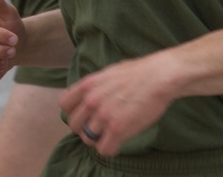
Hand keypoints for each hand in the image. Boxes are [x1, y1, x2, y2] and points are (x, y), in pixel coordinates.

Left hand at [59, 51, 175, 156]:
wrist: (158, 76)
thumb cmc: (139, 72)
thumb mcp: (108, 73)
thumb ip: (96, 87)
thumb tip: (91, 95)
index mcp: (87, 85)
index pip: (64, 105)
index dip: (75, 112)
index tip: (85, 115)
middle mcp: (91, 101)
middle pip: (74, 125)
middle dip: (84, 128)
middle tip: (98, 128)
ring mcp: (103, 116)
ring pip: (88, 139)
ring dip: (98, 139)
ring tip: (110, 135)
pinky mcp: (117, 129)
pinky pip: (104, 149)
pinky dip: (110, 149)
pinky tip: (118, 142)